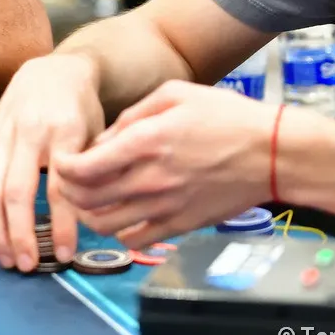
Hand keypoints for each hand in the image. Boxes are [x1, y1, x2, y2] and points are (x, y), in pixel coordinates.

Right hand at [0, 53, 102, 270]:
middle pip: (16, 193)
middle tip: (28, 266)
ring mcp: (5, 136)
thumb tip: (92, 222)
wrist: (55, 69)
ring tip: (6, 257)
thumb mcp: (100, 134)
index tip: (67, 255)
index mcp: (64, 131)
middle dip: (19, 234)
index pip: (59, 189)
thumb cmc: (84, 107)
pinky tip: (0, 231)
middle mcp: (29, 133)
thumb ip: (92, 172)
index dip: (61, 225)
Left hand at [51, 81, 274, 250]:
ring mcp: (165, 207)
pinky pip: (136, 241)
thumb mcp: (174, 94)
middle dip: (67, 191)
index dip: (61, 167)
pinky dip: (118, 232)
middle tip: (69, 180)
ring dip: (87, 214)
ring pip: (104, 225)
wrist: (273, 154)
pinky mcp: (181, 225)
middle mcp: (150, 179)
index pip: (82, 167)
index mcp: (145, 143)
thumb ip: (132, 115)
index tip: (61, 160)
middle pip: (86, 200)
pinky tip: (121, 215)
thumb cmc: (226, 117)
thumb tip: (103, 139)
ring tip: (89, 200)